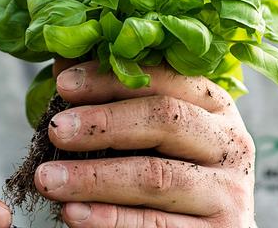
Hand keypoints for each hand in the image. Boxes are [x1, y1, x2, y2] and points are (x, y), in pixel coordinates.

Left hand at [36, 61, 255, 227]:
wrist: (199, 224)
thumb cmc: (170, 163)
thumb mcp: (151, 124)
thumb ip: (115, 94)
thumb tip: (62, 64)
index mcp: (214, 103)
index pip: (163, 80)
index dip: (111, 80)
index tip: (64, 84)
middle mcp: (229, 143)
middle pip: (164, 122)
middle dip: (103, 124)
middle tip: (56, 129)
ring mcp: (227, 193)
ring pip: (156, 178)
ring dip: (94, 178)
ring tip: (48, 178)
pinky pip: (155, 226)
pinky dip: (109, 220)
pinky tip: (73, 213)